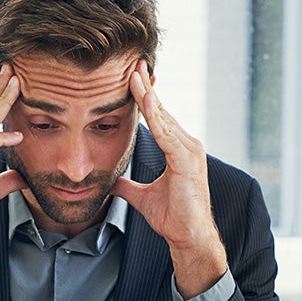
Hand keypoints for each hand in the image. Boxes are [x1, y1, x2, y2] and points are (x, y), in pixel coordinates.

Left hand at [113, 60, 227, 296]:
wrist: (189, 237)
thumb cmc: (173, 217)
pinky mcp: (187, 161)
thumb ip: (128, 186)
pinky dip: (156, 117)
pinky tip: (145, 101)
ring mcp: (190, 151)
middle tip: (133, 64)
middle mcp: (187, 145)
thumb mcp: (142, 197)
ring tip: (134, 75)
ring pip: (164, 117)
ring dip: (148, 96)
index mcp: (179, 150)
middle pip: (162, 110)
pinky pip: (168, 134)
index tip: (131, 78)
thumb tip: (111, 183)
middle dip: (146, 87)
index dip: (145, 97)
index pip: (159, 117)